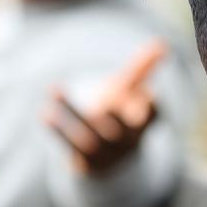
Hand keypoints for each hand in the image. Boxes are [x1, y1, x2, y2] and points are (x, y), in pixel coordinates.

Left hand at [43, 40, 165, 176]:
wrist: (105, 155)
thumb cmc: (119, 113)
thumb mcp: (130, 91)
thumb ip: (143, 69)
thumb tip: (162, 43)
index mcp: (140, 124)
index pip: (153, 116)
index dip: (152, 108)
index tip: (150, 93)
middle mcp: (126, 141)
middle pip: (121, 133)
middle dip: (113, 120)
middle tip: (101, 107)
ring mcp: (106, 155)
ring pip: (90, 140)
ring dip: (72, 116)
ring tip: (54, 91)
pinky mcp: (86, 164)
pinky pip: (71, 148)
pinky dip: (58, 131)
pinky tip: (45, 113)